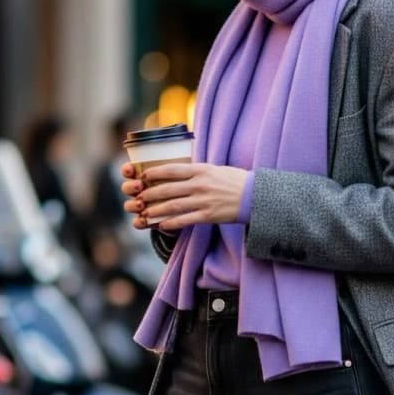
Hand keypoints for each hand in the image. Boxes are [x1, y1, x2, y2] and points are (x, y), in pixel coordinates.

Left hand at [121, 161, 247, 229]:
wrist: (254, 197)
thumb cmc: (235, 181)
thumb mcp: (215, 169)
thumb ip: (198, 171)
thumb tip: (180, 171)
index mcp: (201, 170)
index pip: (172, 169)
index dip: (155, 173)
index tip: (144, 176)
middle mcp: (200, 184)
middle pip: (168, 189)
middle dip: (150, 194)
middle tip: (138, 197)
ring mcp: (204, 201)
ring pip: (173, 205)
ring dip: (156, 209)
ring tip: (145, 212)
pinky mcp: (208, 216)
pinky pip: (185, 220)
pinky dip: (171, 223)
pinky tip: (162, 225)